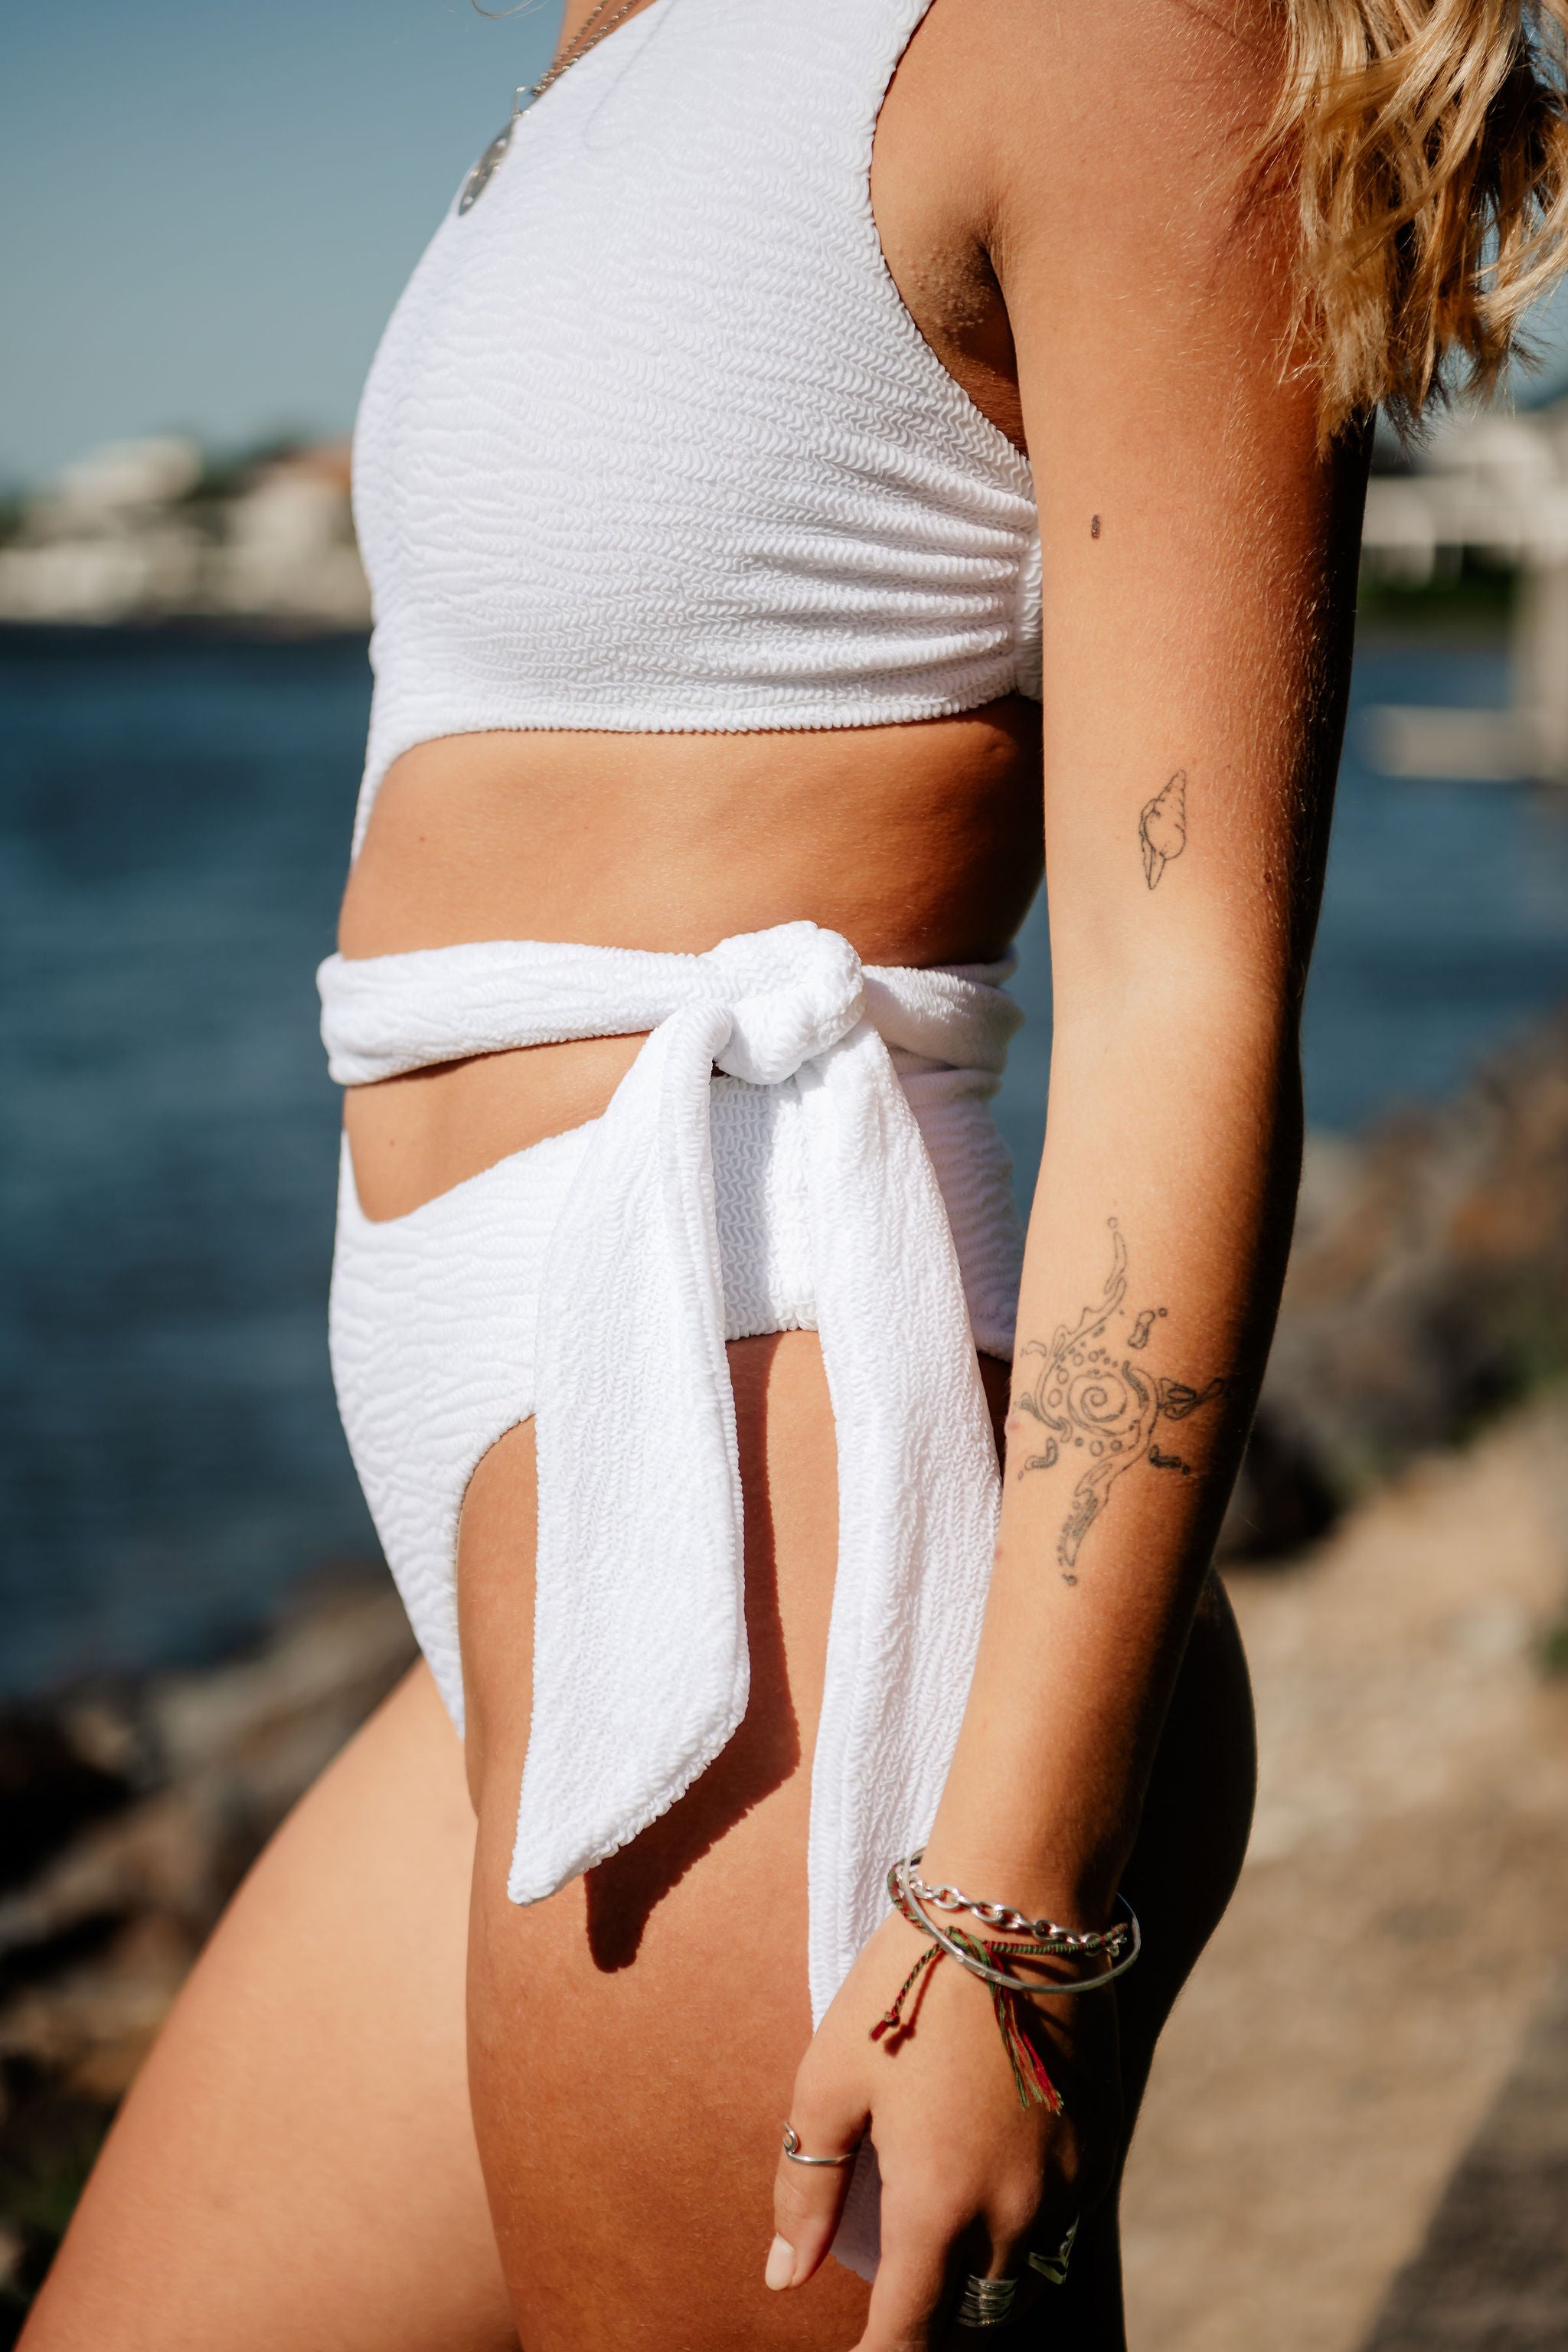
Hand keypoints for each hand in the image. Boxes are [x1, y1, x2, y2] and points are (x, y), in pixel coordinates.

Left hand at [766, 1909, 1120, 2346]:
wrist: (1017, 1907)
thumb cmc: (908, 1984)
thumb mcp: (830, 2076)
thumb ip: (808, 2185)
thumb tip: (786, 2275)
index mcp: (938, 2204)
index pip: (909, 2337)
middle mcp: (1013, 2212)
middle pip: (975, 2323)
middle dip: (933, 2333)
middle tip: (895, 2316)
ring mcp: (1066, 2183)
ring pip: (1026, 2284)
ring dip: (985, 2295)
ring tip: (944, 2274)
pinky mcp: (1098, 2146)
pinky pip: (1064, 2231)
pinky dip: (1028, 2246)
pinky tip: (995, 2211)